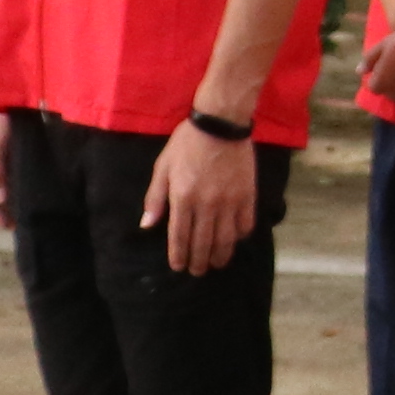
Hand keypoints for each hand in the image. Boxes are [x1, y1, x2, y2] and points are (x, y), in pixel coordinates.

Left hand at [144, 119, 261, 277]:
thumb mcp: (163, 167)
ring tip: (217, 264)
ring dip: (220, 255)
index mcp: (182, 198)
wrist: (220, 124)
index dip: (178, 255)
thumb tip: (147, 226)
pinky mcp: (247, 195)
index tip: (179, 267)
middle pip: (203, 242)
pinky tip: (235, 240)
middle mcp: (206, 205)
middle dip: (199, 261)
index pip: (179, 236)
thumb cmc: (186, 144)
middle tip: (198, 271)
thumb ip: (155, 198)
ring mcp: (229, 201)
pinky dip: (240, 235)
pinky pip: (246, 223)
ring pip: (226, 238)